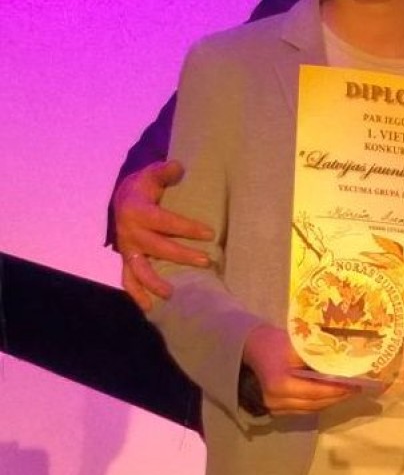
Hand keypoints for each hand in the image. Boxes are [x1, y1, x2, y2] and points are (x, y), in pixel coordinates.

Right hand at [116, 159, 214, 310]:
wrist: (122, 198)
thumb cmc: (144, 186)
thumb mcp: (152, 173)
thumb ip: (165, 171)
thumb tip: (177, 166)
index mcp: (137, 211)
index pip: (165, 222)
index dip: (186, 228)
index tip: (210, 233)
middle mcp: (129, 233)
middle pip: (157, 248)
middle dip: (181, 256)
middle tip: (206, 261)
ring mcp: (127, 249)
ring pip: (139, 270)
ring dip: (154, 284)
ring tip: (172, 294)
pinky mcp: (127, 259)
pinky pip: (129, 280)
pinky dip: (137, 294)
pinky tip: (150, 308)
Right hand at [242, 325, 355, 414]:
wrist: (253, 348)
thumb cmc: (277, 342)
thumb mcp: (299, 345)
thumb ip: (319, 356)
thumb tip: (346, 362)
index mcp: (281, 384)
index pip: (316, 391)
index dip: (337, 390)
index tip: (357, 384)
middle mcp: (276, 401)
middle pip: (315, 403)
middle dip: (338, 397)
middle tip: (359, 388)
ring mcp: (275, 408)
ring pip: (311, 409)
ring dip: (331, 401)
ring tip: (350, 391)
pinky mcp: (277, 410)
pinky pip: (304, 409)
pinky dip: (320, 402)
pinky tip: (334, 394)